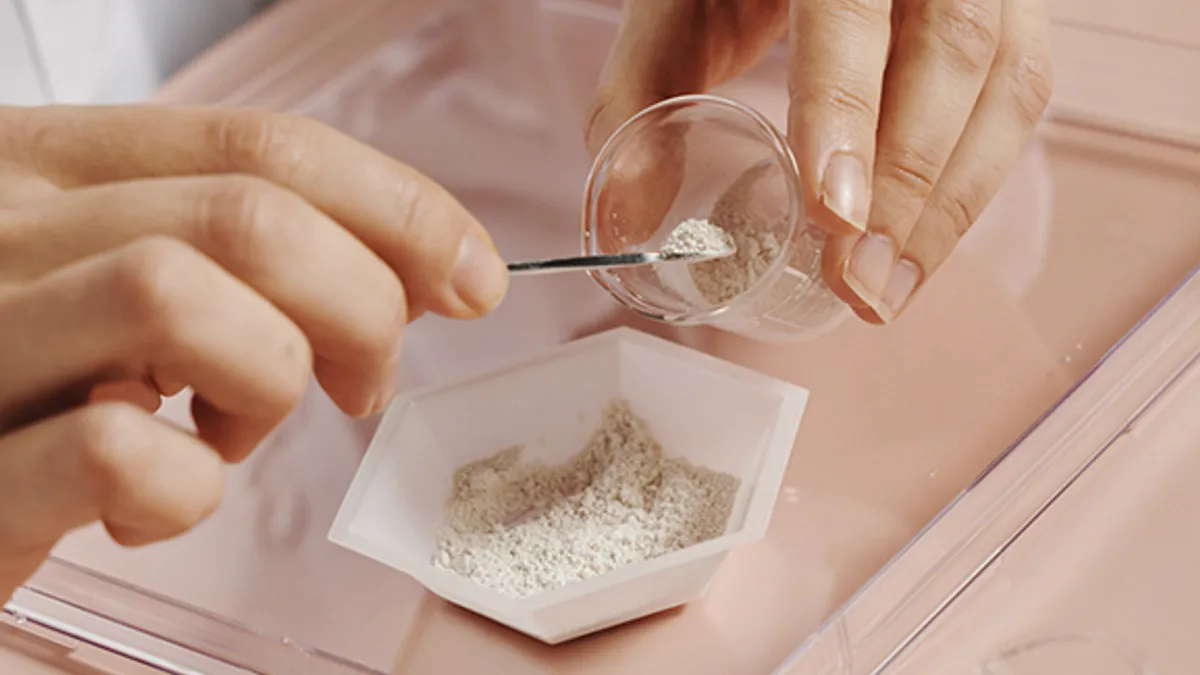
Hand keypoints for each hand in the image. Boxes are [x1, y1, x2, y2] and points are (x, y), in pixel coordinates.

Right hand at [0, 105, 508, 597]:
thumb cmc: (25, 372)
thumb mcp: (116, 269)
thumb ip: (242, 247)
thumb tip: (436, 269)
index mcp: (49, 165)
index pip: (264, 144)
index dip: (399, 208)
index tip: (470, 276)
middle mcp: (2, 230)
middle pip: (250, 217)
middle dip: (362, 308)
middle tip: (361, 380)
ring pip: (178, 295)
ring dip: (265, 381)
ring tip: (235, 431)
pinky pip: (118, 453)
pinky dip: (184, 490)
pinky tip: (155, 503)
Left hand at [587, 0, 1051, 322]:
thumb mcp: (678, 8)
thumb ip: (640, 96)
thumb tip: (626, 218)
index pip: (851, 16)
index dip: (848, 113)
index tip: (832, 213)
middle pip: (952, 51)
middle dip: (907, 183)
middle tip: (857, 282)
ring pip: (1007, 79)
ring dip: (951, 200)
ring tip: (888, 287)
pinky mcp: (1015, 8)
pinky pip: (1020, 92)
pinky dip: (975, 177)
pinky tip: (923, 241)